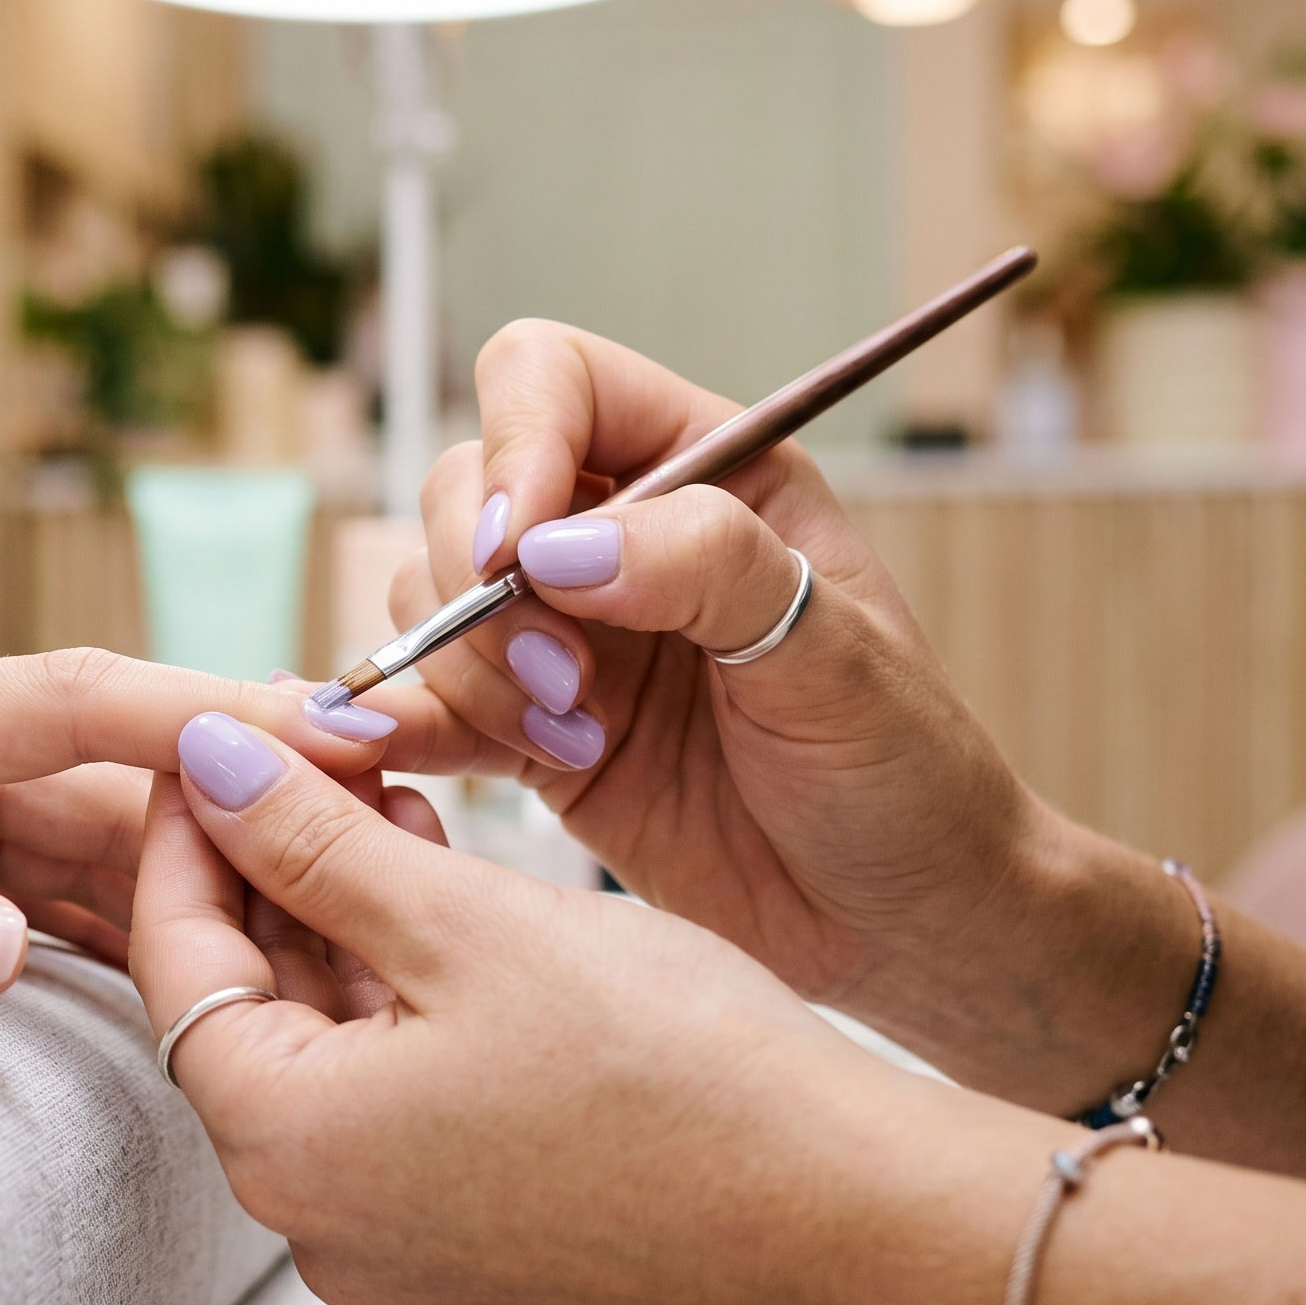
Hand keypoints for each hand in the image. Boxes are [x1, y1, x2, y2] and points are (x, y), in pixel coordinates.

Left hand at [0, 649, 403, 1005]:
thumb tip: (3, 953)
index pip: (62, 702)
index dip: (208, 715)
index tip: (336, 735)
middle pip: (94, 781)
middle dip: (231, 824)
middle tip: (370, 884)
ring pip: (64, 847)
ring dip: (175, 892)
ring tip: (302, 948)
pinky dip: (86, 940)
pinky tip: (160, 990)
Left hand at [136, 710, 921, 1304]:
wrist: (845, 1209)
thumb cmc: (672, 1067)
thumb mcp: (467, 921)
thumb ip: (316, 840)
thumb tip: (209, 762)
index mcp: (289, 1148)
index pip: (178, 963)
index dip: (186, 833)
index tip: (212, 741)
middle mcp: (322, 1223)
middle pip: (247, 1010)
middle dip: (275, 872)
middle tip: (318, 757)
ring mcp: (401, 1245)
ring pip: (330, 1051)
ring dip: (348, 928)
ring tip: (399, 812)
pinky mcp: (477, 1245)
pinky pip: (398, 1104)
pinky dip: (407, 1003)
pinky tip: (455, 912)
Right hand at [393, 320, 1189, 1106]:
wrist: (900, 923)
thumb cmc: (903, 770)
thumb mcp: (836, 653)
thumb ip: (706, 567)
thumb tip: (556, 546)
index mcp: (707, 466)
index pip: (554, 381)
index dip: (515, 445)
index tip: (518, 549)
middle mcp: (619, 537)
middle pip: (464, 491)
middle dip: (484, 588)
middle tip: (570, 682)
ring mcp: (564, 635)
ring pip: (431, 597)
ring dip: (470, 673)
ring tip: (575, 744)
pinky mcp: (527, 734)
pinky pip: (422, 703)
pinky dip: (401, 725)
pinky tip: (408, 758)